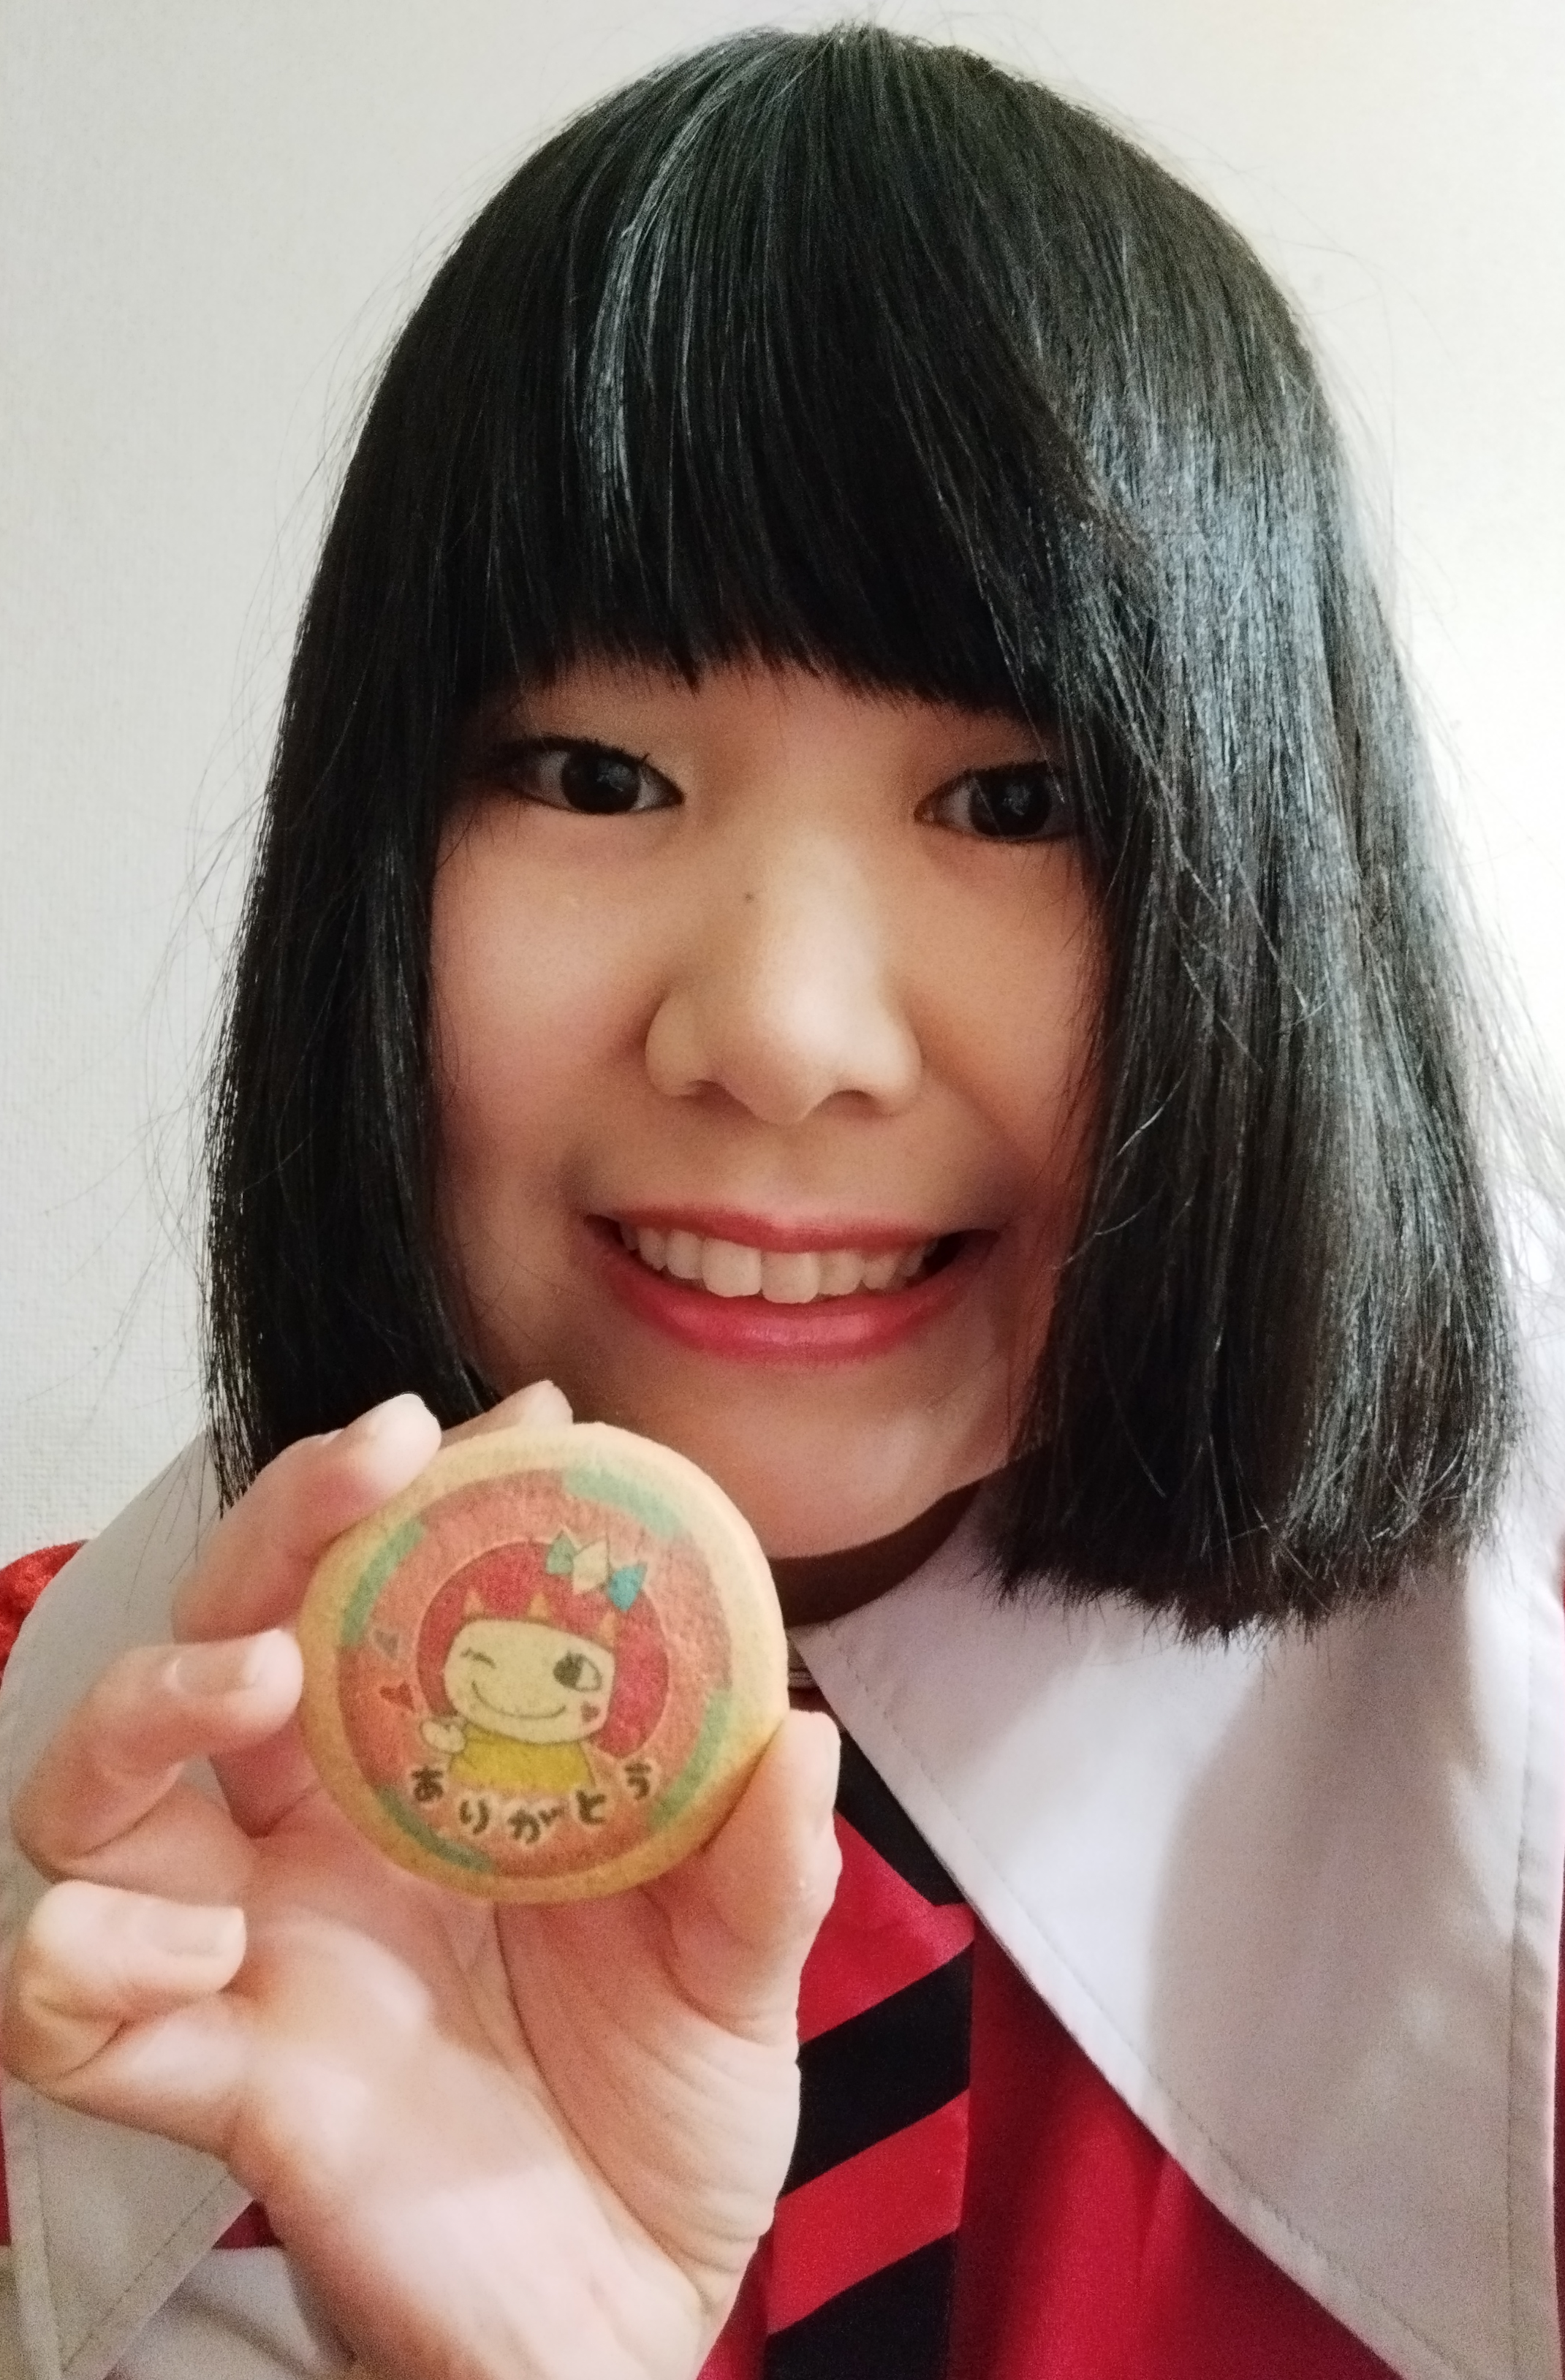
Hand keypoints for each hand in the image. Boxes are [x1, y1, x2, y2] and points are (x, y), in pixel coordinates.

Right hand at [0, 1388, 839, 2379]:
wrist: (628, 2320)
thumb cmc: (663, 2119)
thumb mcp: (739, 1977)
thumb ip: (761, 1868)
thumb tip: (802, 1736)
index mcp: (431, 1780)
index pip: (385, 1596)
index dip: (431, 1497)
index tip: (521, 1421)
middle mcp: (318, 1843)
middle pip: (219, 1639)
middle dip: (271, 1533)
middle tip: (366, 1468)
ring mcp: (252, 1953)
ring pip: (92, 1794)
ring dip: (141, 1705)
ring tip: (249, 1681)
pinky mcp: (219, 2081)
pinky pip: (66, 2007)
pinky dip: (84, 1953)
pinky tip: (185, 1935)